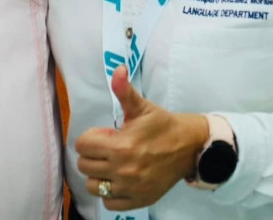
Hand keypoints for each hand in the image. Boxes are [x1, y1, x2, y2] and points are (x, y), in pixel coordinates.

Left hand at [74, 66, 208, 210]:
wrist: (190, 147)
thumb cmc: (162, 125)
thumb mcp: (142, 107)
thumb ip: (124, 91)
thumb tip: (118, 69)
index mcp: (121, 145)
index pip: (82, 145)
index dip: (91, 137)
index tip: (106, 135)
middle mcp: (123, 170)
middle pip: (84, 165)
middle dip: (93, 154)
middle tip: (109, 149)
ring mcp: (130, 188)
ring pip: (93, 186)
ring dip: (98, 175)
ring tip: (111, 165)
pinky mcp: (138, 200)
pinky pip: (109, 202)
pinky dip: (110, 193)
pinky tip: (119, 180)